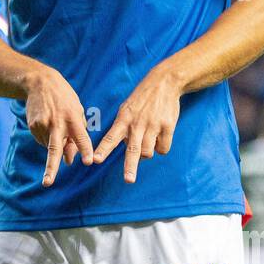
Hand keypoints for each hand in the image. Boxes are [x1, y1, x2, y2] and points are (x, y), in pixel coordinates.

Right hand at [23, 66, 92, 186]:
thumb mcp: (77, 112)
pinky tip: (48, 124)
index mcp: (73, 118)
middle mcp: (57, 123)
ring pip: (50, 147)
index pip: (81, 137)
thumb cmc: (64, 99)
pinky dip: (47, 139)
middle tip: (48, 183)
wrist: (39, 83)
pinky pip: (42, 141)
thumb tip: (69, 161)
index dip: (85, 150)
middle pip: (55, 149)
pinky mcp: (32, 126)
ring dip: (56, 145)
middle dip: (51, 167)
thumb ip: (77, 135)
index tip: (88, 161)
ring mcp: (42, 125)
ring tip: (56, 125)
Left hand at [93, 66, 182, 182]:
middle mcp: (137, 124)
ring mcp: (153, 125)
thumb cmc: (142, 100)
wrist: (164, 83)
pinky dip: (161, 147)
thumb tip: (127, 150)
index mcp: (123, 119)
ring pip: (149, 152)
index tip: (95, 160)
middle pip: (133, 150)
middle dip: (130, 166)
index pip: (110, 137)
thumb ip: (123, 130)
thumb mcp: (126, 109)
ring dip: (148, 152)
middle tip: (129, 180)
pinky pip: (163, 148)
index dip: (103, 150)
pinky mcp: (168, 126)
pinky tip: (161, 136)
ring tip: (149, 138)